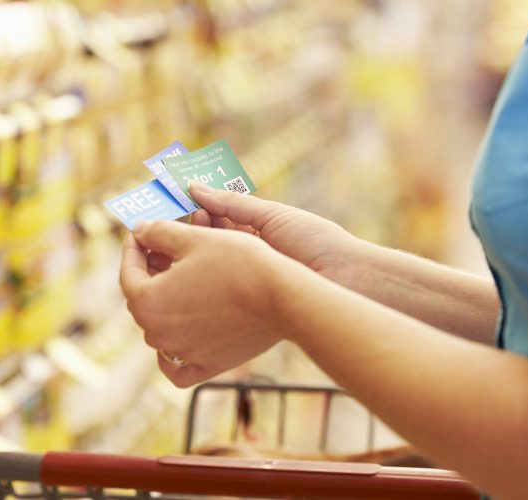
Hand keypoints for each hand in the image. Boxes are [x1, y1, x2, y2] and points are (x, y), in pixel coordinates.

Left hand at [119, 220, 286, 386]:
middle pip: (143, 300)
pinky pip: (177, 366)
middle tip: (162, 251)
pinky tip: (180, 332)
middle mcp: (158, 334)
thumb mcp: (193, 238)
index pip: (128, 273)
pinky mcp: (206, 366)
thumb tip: (140, 231)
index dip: (133, 248)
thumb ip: (158, 233)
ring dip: (164, 303)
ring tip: (181, 280)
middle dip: (149, 273)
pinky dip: (173, 352)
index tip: (141, 233)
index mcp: (147, 302)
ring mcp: (182, 353)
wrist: (281, 296)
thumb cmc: (237, 263)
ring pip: (159, 328)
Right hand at [188, 182, 360, 285]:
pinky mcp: (243, 301)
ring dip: (196, 245)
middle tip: (186, 218)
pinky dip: (201, 272)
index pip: (218, 217)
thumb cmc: (315, 241)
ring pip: (209, 261)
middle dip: (195, 226)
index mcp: (255, 232)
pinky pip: (216, 285)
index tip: (182, 199)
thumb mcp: (271, 215)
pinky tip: (191, 261)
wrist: (345, 278)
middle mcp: (247, 255)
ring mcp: (244, 278)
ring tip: (190, 234)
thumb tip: (195, 188)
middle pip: (209, 239)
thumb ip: (232, 203)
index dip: (200, 208)